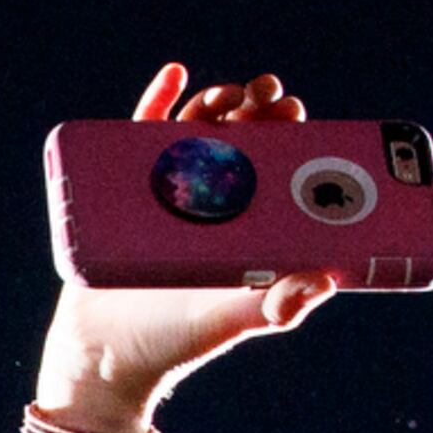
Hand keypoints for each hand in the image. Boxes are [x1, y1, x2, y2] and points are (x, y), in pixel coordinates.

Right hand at [36, 64, 339, 432]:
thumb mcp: (233, 322)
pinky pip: (139, 137)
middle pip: (240, 138)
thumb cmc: (176, 343)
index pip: (277, 164)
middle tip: (266, 95)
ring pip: (196, 130)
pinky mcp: (124, 192)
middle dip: (258, 108)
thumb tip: (327, 278)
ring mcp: (167, 193)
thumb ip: (279, 307)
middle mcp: (211, 202)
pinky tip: (176, 74)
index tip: (294, 112)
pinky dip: (156, 100)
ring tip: (228, 95)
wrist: (105, 358)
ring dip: (217, 101)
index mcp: (245, 225)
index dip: (290, 132)